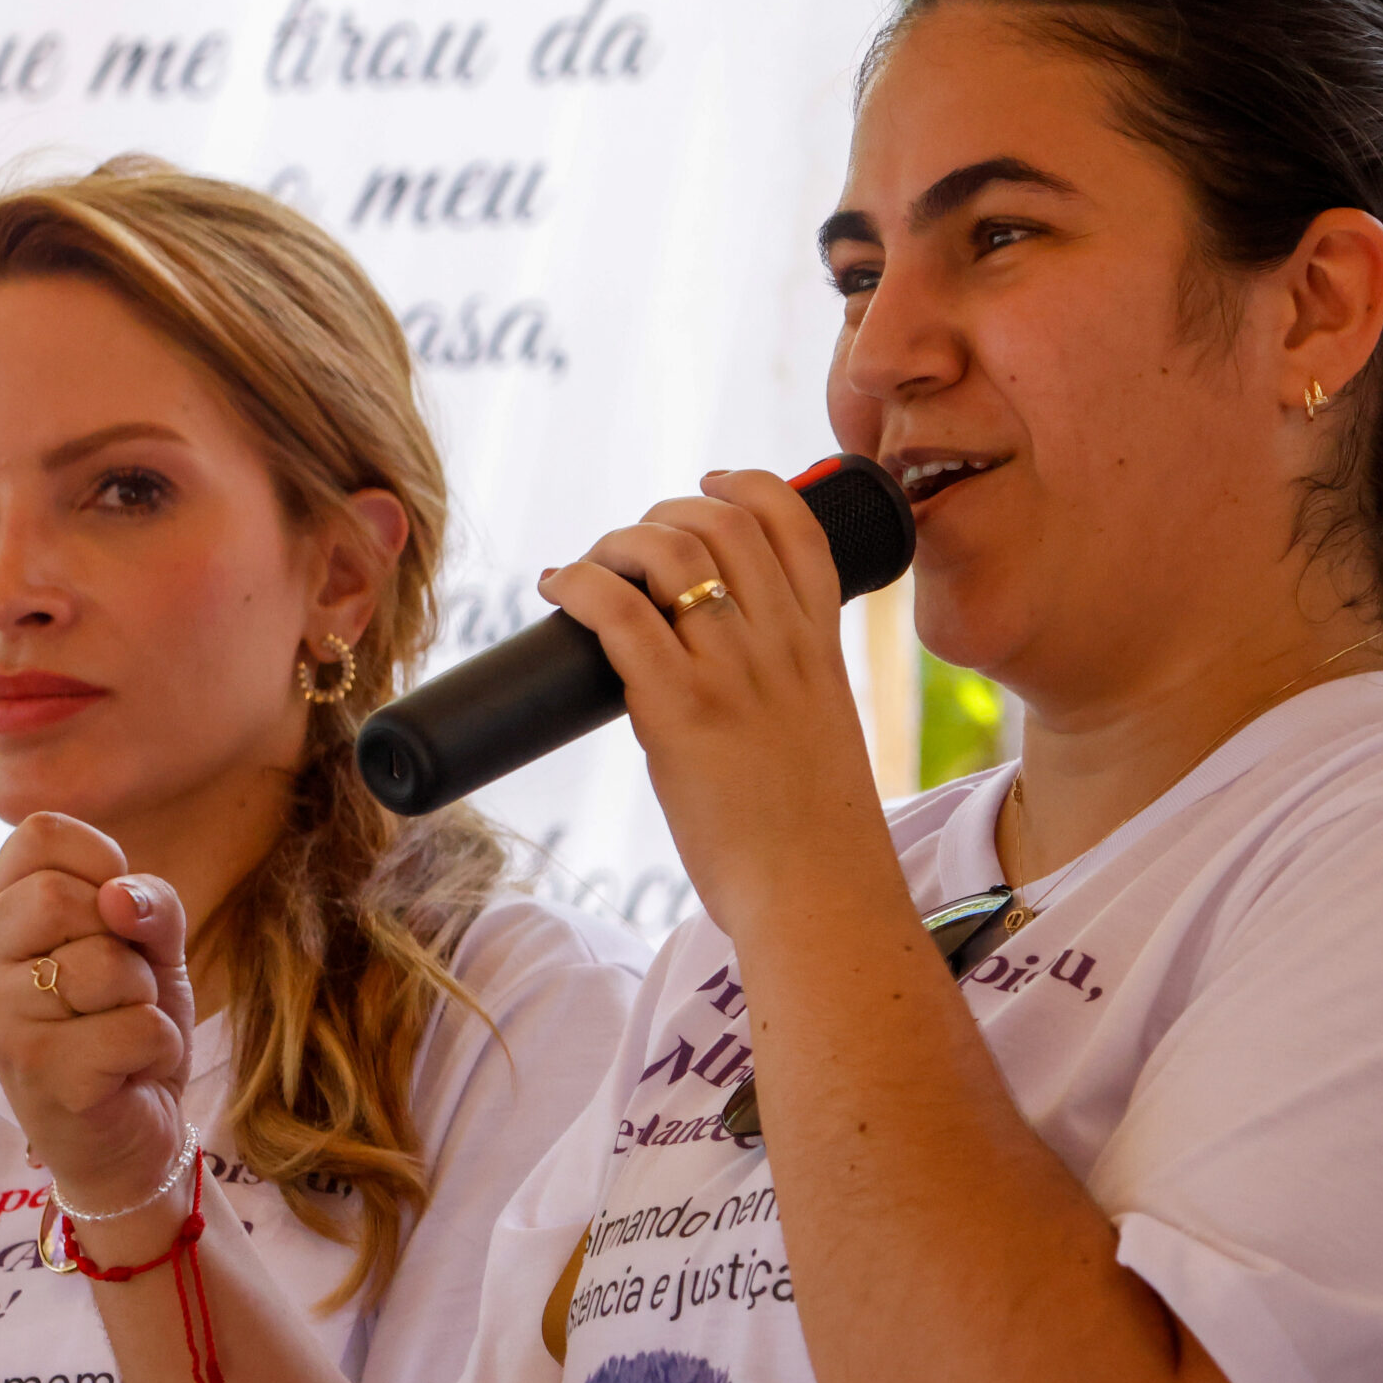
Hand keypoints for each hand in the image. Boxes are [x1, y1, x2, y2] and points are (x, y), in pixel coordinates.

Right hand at [0, 812, 196, 1215]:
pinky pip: (136, 1027)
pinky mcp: (38, 1072)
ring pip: (107, 965)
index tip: (112, 917)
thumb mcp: (152, 946)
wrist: (132, 1131)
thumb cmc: (129, 1023)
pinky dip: (158, 1047)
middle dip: (125, 943)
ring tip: (119, 1030)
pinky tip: (127, 1071)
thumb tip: (118, 898)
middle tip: (119, 988)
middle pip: (63, 896)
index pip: (39, 833)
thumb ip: (147, 902)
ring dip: (145, 998)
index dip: (102, 862)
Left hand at [536, 471, 895, 936]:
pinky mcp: (680, 710)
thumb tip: (728, 684)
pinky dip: (581, 585)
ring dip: (619, 542)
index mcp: (822, 646)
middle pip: (726, 522)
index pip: (796, 524)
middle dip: (666, 514)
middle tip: (630, 547)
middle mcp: (782, 645)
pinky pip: (620, 614)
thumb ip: (788, 692)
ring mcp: (733, 673)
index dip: (746, 486)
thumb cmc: (815, 837)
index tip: (708, 487)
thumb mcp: (822, 734)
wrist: (819, 896)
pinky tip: (560, 589)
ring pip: (671, 552)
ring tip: (591, 569)